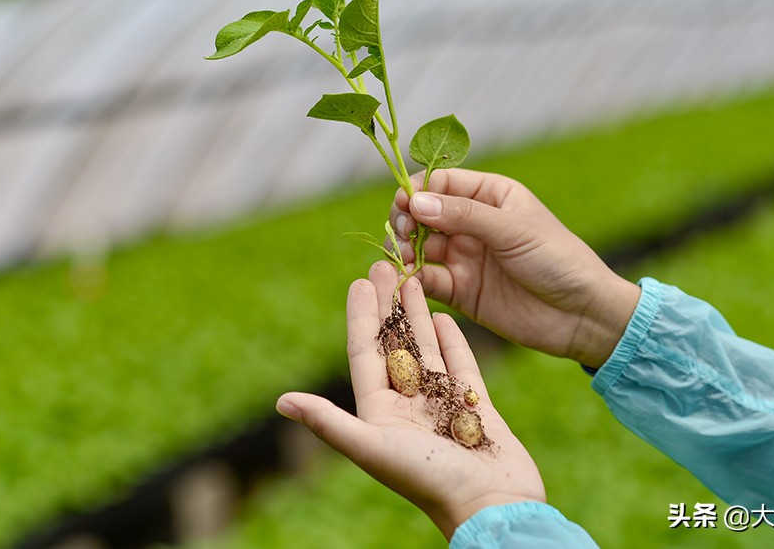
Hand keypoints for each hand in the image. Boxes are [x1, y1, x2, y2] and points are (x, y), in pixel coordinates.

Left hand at [275, 262, 545, 539]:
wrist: (492, 507)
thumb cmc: (429, 480)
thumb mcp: (373, 447)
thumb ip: (329, 422)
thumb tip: (281, 401)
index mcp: (380, 414)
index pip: (365, 355)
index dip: (360, 318)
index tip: (359, 282)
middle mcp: (407, 407)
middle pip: (394, 345)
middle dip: (388, 306)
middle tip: (386, 265)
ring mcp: (441, 405)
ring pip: (426, 350)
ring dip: (418, 316)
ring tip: (415, 280)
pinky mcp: (474, 407)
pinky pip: (460, 366)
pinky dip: (452, 342)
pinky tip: (446, 317)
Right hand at [390, 169, 639, 367]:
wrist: (582, 316)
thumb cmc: (559, 260)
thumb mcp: (513, 230)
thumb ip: (464, 215)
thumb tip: (416, 201)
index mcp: (491, 195)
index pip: (442, 181)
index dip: (418, 189)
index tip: (403, 202)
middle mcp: (473, 223)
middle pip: (423, 213)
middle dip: (406, 220)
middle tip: (402, 232)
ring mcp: (465, 257)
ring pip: (419, 246)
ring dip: (404, 248)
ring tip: (403, 256)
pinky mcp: (461, 291)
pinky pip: (427, 279)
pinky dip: (412, 278)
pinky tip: (407, 279)